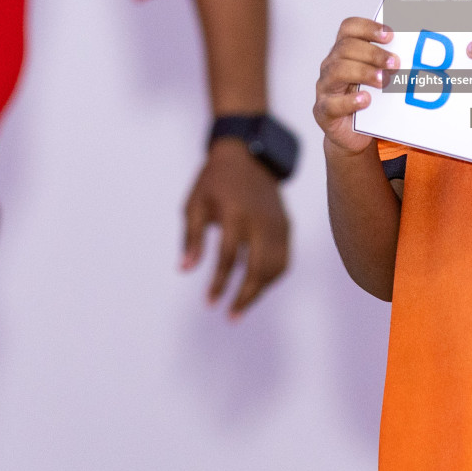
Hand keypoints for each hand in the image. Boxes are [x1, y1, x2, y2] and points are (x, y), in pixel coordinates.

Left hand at [181, 137, 289, 317]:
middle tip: (231, 316)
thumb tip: (185, 270)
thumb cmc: (214, 180)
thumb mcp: (194, 204)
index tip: (210, 304)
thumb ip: (191, 238)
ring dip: (260, 290)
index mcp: (235, 213)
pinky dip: (273, 276)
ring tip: (242, 306)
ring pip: (276, 267)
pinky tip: (258, 286)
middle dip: (245, 297)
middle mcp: (260, 220)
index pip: (230, 258)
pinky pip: (284, 258)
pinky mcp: (286, 224)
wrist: (247, 154)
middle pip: (259, 268)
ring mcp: (277, 223)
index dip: (219, 284)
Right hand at [314, 17, 399, 156]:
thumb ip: (389, 64)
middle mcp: (331, 65)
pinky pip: (332, 103)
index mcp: (344, 51)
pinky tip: (366, 100)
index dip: (368, 27)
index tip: (390, 35)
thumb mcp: (378, 77)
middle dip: (373, 53)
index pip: (349, 28)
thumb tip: (417, 54)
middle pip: (345, 48)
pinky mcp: (324, 111)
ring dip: (364, 72)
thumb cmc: (369, 100)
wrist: (353, 133)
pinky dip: (350, 101)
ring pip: (337, 71)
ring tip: (384, 81)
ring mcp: (325, 87)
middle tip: (395, 63)